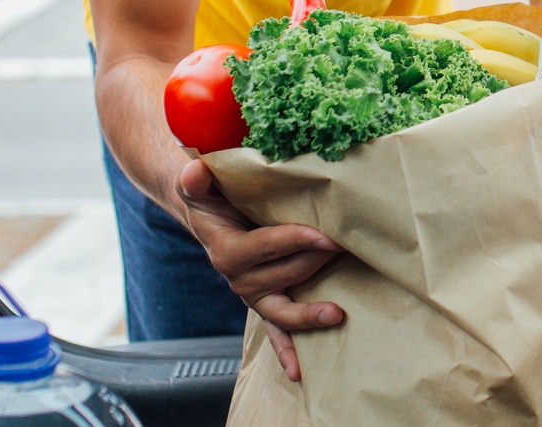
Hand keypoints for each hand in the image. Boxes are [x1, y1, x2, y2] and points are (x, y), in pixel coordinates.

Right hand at [178, 158, 343, 381]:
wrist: (210, 215)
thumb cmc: (212, 196)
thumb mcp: (201, 185)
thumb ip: (197, 179)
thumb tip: (194, 169)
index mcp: (227, 251)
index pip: (265, 247)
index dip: (295, 241)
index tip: (327, 236)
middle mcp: (239, 279)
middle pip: (284, 275)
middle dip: (317, 263)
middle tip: (347, 249)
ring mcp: (253, 294)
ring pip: (283, 309)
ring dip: (309, 313)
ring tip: (337, 313)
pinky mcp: (264, 302)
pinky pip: (274, 332)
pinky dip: (286, 351)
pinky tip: (299, 371)